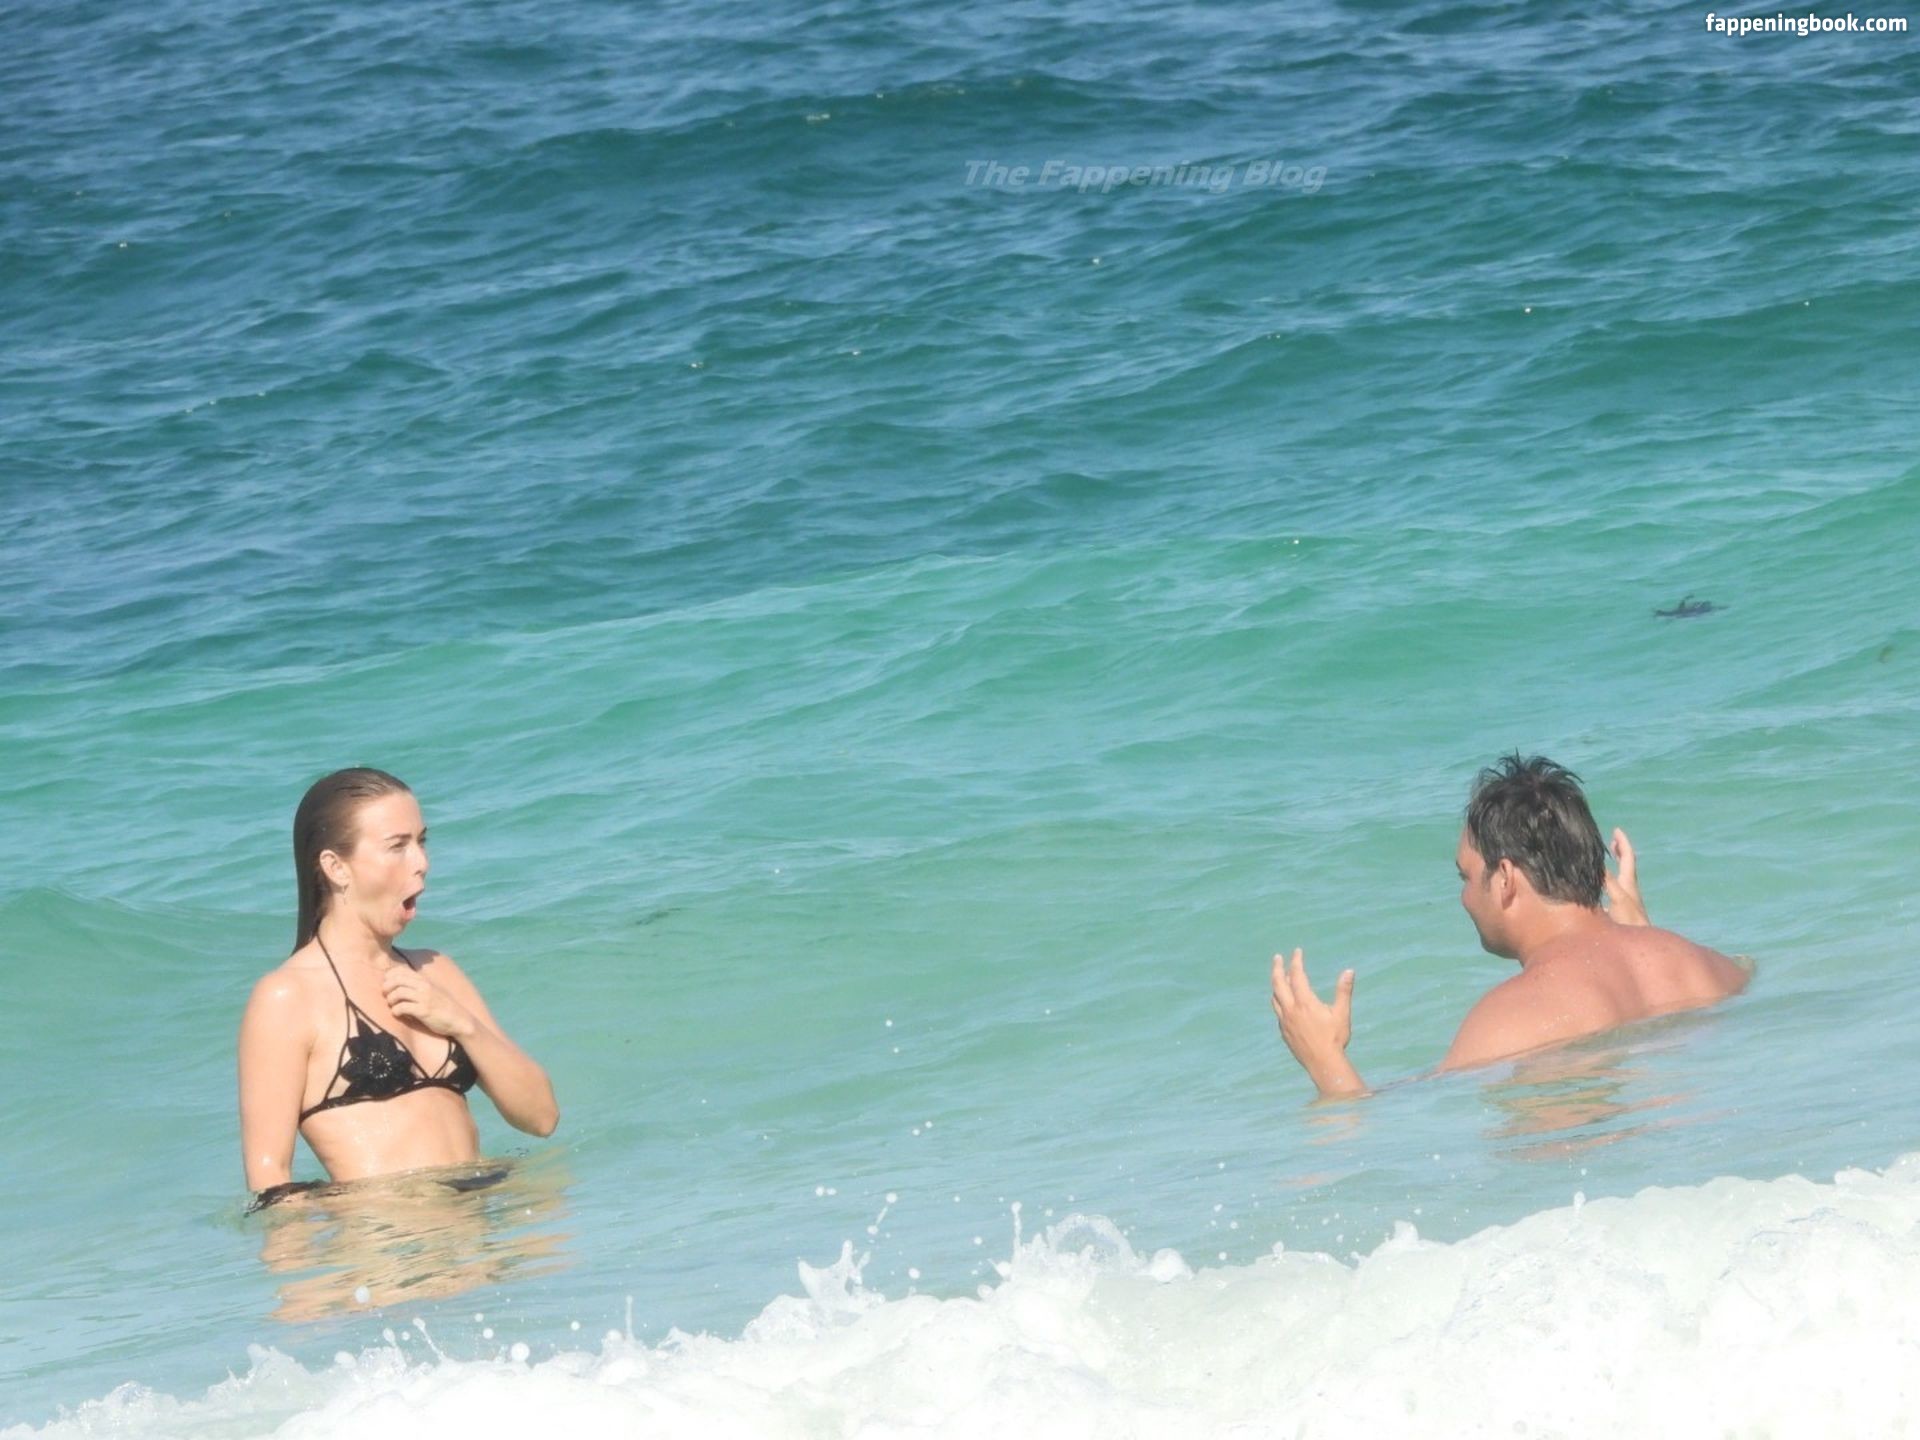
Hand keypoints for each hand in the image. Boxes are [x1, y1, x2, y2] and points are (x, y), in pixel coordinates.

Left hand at [382, 964, 475, 1038]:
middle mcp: (424, 986)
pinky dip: (396, 1011)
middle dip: (386, 988)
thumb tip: (398, 985)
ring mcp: (424, 998)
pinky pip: (402, 1008)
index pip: (401, 970)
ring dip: (390, 1000)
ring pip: (398, 993)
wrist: (459, 1020)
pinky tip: (398, 1014)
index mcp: (424, 980)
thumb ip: (418, 986)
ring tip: (393, 1006)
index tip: (387, 985)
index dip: (389, 976)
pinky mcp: (424, 1011)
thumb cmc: (443, 1007)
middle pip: (397, 980)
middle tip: (387, 996)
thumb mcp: (432, 991)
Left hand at [1270, 948, 1360, 1094]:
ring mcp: (1284, 1021)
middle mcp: (1290, 1009)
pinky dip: (1279, 1002)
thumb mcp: (1342, 1013)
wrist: (1323, 1063)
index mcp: (1304, 1002)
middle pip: (1278, 983)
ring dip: (1276, 985)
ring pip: (1274, 998)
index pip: (1297, 975)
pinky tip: (1284, 1003)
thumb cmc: (1335, 1038)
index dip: (1296, 961)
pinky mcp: (1283, 1032)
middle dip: (1277, 968)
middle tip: (1277, 957)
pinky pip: (1277, 1012)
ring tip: (1279, 978)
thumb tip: (1349, 971)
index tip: (1297, 951)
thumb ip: (1344, 991)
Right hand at [1603, 827, 1648, 925]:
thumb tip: (1598, 864)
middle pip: (1626, 866)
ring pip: (1619, 880)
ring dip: (1612, 869)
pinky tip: (1596, 892)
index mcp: (1629, 884)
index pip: (1627, 858)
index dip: (1622, 844)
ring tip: (1602, 862)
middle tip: (1613, 840)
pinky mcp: (1621, 914)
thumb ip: (1608, 882)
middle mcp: (1629, 891)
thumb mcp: (1618, 899)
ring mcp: (1626, 903)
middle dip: (1620, 852)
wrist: (1640, 945)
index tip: (1616, 830)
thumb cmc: (1630, 924)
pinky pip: (1612, 894)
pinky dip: (1605, 887)